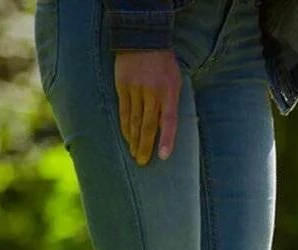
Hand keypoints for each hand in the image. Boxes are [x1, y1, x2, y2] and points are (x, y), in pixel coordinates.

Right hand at [114, 50, 180, 165]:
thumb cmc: (165, 64)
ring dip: (133, 140)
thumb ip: (172, 103)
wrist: (143, 39)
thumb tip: (168, 127)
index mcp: (169, 92)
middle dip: (145, 146)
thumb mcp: (176, 81)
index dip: (167, 139)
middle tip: (142, 162)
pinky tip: (126, 137)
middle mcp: (151, 92)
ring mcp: (135, 90)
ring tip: (134, 153)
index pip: (169, 121)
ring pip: (133, 121)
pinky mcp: (122, 87)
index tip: (163, 156)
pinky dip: (125, 126)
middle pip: (147, 126)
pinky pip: (123, 111)